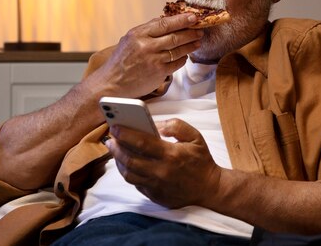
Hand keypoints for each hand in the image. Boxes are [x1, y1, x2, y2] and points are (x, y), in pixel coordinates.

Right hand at [92, 13, 202, 98]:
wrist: (111, 84)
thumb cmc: (121, 62)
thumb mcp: (129, 40)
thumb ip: (147, 30)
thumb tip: (166, 19)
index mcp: (138, 34)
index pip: (165, 23)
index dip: (181, 20)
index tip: (193, 17)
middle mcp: (146, 46)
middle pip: (175, 36)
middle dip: (191, 32)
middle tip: (200, 30)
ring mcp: (154, 60)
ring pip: (179, 50)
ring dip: (191, 45)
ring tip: (197, 41)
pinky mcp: (159, 73)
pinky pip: (177, 63)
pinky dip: (183, 59)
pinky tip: (185, 56)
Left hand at [106, 119, 221, 208]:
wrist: (209, 188)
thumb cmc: (201, 160)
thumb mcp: (195, 137)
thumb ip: (176, 126)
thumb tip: (156, 126)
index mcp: (171, 154)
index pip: (142, 143)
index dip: (125, 134)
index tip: (114, 126)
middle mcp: (161, 171)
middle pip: (130, 159)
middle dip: (116, 147)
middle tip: (110, 139)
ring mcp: (156, 185)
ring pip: (128, 174)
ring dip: (118, 161)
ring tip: (115, 149)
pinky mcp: (154, 195)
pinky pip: (135, 183)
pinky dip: (127, 172)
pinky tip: (125, 163)